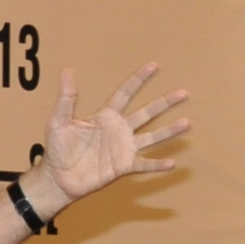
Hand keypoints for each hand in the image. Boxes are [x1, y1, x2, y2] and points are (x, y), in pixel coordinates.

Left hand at [34, 62, 188, 207]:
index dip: (139, 79)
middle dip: (165, 103)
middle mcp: (119, 130)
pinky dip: (157, 164)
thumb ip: (66, 98)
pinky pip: (144, 164)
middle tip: (184, 93)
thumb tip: (66, 71)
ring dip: (169, 131)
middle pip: (147, 112)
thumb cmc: (57, 148)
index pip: (125, 93)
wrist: (58, 177)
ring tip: (187, 123)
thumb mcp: (59, 120)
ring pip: (152, 137)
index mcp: (106, 116)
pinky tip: (172, 163)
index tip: (154, 66)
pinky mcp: (123, 167)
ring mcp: (123, 148)